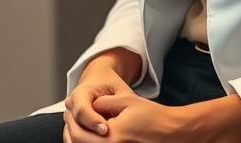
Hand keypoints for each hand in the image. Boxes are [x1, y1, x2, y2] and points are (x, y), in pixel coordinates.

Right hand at [64, 53, 136, 139]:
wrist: (98, 81)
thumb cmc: (110, 85)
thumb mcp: (120, 90)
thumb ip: (120, 102)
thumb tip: (125, 118)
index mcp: (81, 92)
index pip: (82, 110)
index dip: (93, 121)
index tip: (105, 130)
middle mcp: (72, 105)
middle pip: (75, 126)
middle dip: (90, 135)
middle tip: (109, 140)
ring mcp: (70, 117)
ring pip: (72, 135)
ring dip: (86, 140)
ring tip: (107, 140)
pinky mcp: (72, 127)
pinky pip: (73, 140)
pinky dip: (85, 142)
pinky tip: (99, 142)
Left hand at [64, 94, 181, 141]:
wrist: (174, 133)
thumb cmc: (153, 116)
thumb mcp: (126, 101)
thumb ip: (104, 102)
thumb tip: (89, 105)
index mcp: (112, 137)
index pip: (79, 134)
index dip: (70, 122)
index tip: (66, 111)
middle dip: (71, 131)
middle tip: (67, 119)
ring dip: (78, 139)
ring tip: (75, 126)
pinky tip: (88, 135)